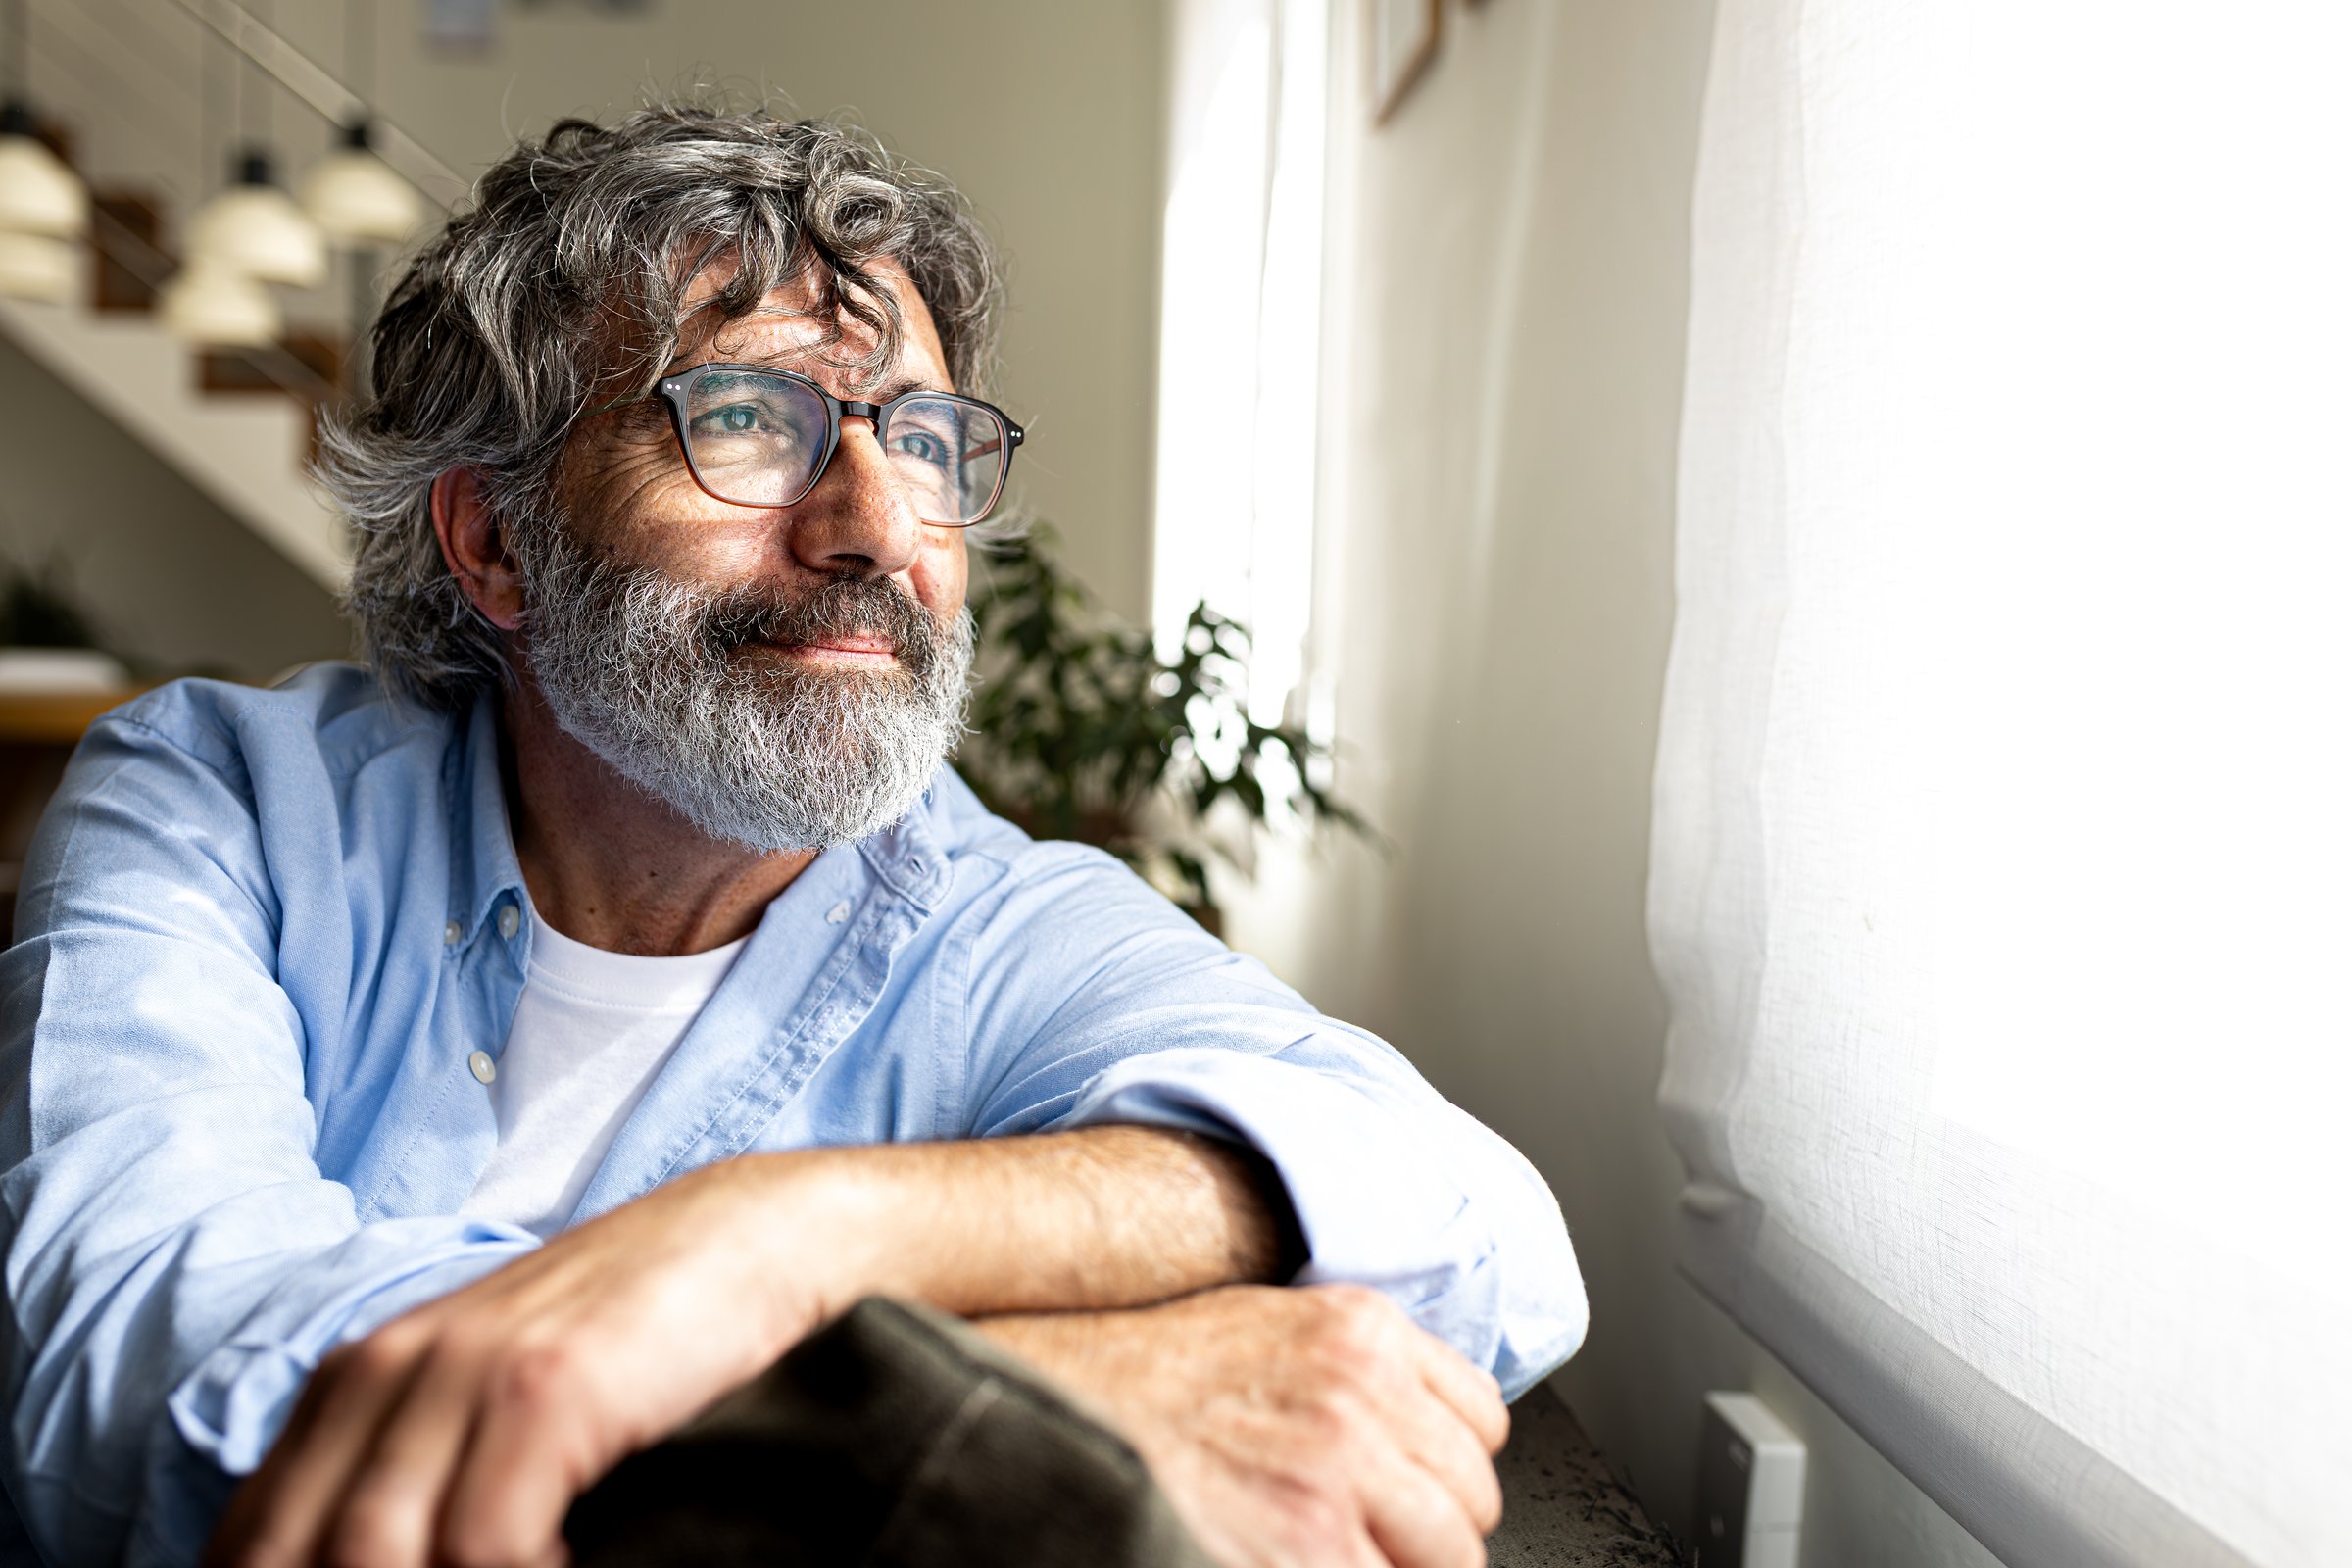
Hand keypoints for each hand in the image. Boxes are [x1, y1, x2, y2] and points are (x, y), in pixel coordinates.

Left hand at [204, 1157, 835, 1567]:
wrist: (758, 1234)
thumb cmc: (633, 1336)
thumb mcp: (490, 1394)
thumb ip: (413, 1469)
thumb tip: (362, 1559)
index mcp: (357, 1379)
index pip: (251, 1541)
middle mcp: (390, 1368)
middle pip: (300, 1556)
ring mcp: (468, 1370)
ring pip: (373, 1559)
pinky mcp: (551, 1386)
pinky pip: (486, 1546)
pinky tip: (570, 1566)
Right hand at [980, 1285, 1508, 1567]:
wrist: (1061, 1408)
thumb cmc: (1151, 1375)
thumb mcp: (1271, 1327)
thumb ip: (1358, 1366)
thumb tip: (1424, 1429)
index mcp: (1362, 1332)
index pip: (1482, 1418)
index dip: (1447, 1462)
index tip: (1417, 1482)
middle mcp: (1361, 1395)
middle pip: (1471, 1496)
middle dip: (1430, 1526)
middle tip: (1369, 1532)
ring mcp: (1336, 1475)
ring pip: (1449, 1556)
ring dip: (1400, 1564)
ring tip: (1334, 1551)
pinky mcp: (1308, 1544)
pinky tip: (1300, 1558)